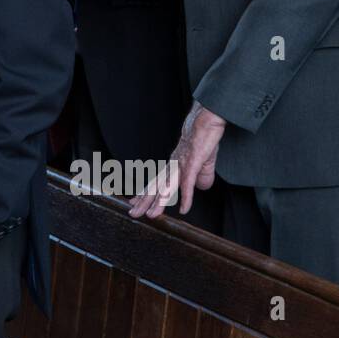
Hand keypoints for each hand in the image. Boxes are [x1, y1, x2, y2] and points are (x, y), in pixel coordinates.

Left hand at [128, 102, 225, 219]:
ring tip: (151, 216)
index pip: (155, 182)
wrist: (206, 121)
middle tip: (132, 213)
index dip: (144, 193)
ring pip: (167, 187)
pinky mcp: (192, 163)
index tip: (134, 202)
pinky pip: (187, 183)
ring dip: (159, 203)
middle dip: (144, 202)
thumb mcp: (200, 162)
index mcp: (172, 165)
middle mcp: (172, 166)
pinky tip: (183, 209)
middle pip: (156, 187)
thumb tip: (200, 188)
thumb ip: (199, 177)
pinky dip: (185, 197)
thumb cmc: (202, 139)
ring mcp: (181, 165)